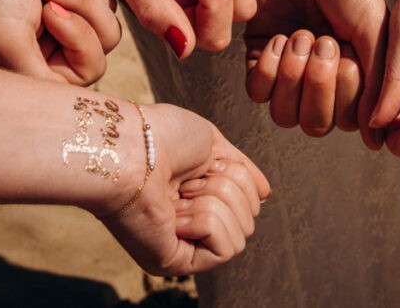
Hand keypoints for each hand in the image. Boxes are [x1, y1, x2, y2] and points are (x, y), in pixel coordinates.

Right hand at [0, 0, 113, 82]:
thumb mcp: (8, 41)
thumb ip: (39, 79)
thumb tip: (65, 108)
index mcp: (34, 69)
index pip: (89, 70)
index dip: (78, 38)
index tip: (48, 11)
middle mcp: (51, 46)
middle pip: (106, 36)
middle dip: (79, 1)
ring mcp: (65, 13)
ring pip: (107, 5)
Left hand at [99, 104, 270, 274]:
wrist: (133, 146)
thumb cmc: (160, 136)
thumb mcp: (213, 143)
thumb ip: (241, 168)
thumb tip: (266, 193)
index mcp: (201, 197)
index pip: (250, 198)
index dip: (235, 175)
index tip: (204, 164)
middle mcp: (193, 224)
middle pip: (251, 214)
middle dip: (227, 187)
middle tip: (188, 180)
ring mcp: (185, 245)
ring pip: (243, 231)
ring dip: (214, 201)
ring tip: (178, 195)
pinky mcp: (177, 262)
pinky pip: (226, 248)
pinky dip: (206, 221)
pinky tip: (175, 214)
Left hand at [244, 0, 386, 146]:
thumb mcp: (374, 27)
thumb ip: (380, 81)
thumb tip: (378, 136)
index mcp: (359, 74)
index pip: (351, 121)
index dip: (347, 96)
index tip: (347, 53)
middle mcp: (324, 79)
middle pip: (315, 124)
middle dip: (317, 86)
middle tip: (321, 40)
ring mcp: (291, 71)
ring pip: (284, 115)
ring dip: (291, 78)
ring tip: (299, 36)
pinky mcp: (259, 56)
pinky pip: (257, 92)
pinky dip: (268, 69)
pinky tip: (278, 36)